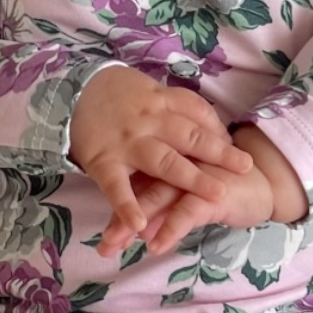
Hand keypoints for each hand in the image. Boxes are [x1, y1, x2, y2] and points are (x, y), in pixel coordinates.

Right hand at [69, 66, 252, 236]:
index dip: (217, 130)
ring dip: (192, 178)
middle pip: (190, 136)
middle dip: (219, 153)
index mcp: (159, 101)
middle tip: (245, 168)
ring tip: (218, 195)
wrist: (66, 88)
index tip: (235, 146)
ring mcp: (127, 142)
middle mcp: (148, 121)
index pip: (197, 113)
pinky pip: (118, 187)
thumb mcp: (143, 89)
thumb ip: (169, 105)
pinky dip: (128, 206)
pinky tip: (142, 224)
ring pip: (164, 161)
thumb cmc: (110, 94)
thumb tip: (202, 121)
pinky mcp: (103, 161)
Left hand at [98, 160, 274, 256]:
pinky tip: (156, 247)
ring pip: (157, 199)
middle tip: (104, 246)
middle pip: (140, 190)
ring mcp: (193, 175)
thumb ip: (164, 205)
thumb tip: (138, 231)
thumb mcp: (189, 194)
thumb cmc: (224, 185)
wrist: (265, 182)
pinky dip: (170, 229)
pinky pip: (186, 211)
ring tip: (116, 247)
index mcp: (167, 159)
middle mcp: (175, 163)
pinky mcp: (212, 191)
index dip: (117, 207)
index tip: (103, 236)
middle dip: (120, 220)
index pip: (135, 182)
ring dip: (134, 225)